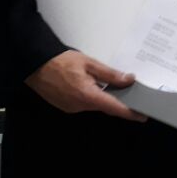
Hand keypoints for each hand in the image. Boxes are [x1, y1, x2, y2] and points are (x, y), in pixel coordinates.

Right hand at [25, 49, 146, 120]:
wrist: (34, 65)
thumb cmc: (60, 61)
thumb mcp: (89, 63)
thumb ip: (110, 74)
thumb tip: (128, 80)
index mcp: (88, 95)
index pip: (114, 108)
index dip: (130, 113)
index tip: (143, 116)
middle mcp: (80, 106)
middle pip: (105, 107)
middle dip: (117, 102)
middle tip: (131, 94)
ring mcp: (72, 108)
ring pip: (94, 105)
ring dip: (103, 98)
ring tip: (111, 86)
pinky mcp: (66, 106)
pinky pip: (84, 104)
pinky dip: (92, 97)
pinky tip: (93, 86)